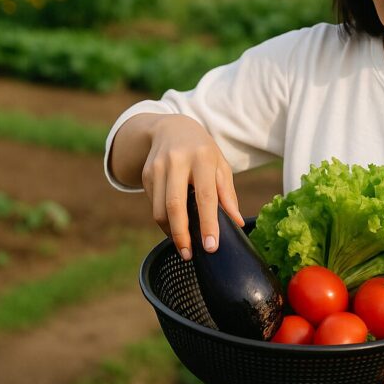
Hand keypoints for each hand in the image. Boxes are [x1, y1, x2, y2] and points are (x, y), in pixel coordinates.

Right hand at [141, 114, 243, 259]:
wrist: (172, 128)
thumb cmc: (203, 151)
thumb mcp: (220, 165)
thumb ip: (227, 193)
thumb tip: (237, 222)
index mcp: (203, 158)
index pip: (206, 196)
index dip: (208, 224)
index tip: (211, 247)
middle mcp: (177, 161)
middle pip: (175, 205)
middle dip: (181, 234)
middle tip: (189, 255)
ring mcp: (158, 167)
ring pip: (159, 209)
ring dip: (170, 231)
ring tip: (183, 244)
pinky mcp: (146, 174)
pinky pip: (152, 204)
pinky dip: (163, 220)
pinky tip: (173, 225)